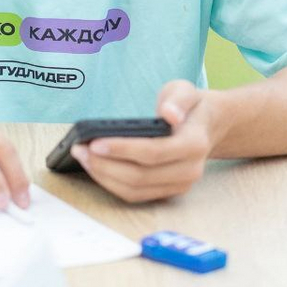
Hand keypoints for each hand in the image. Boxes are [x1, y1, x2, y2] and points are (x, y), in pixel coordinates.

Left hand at [70, 80, 219, 202]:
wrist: (206, 126)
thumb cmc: (189, 106)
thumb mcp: (186, 91)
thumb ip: (177, 100)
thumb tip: (169, 114)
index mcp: (194, 144)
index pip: (153, 152)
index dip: (122, 150)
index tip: (95, 143)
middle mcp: (189, 171)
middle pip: (140, 176)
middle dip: (105, 165)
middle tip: (79, 149)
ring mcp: (179, 185)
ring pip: (135, 190)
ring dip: (104, 176)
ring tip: (82, 157)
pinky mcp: (167, 192)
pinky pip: (136, 195)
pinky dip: (112, 183)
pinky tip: (96, 168)